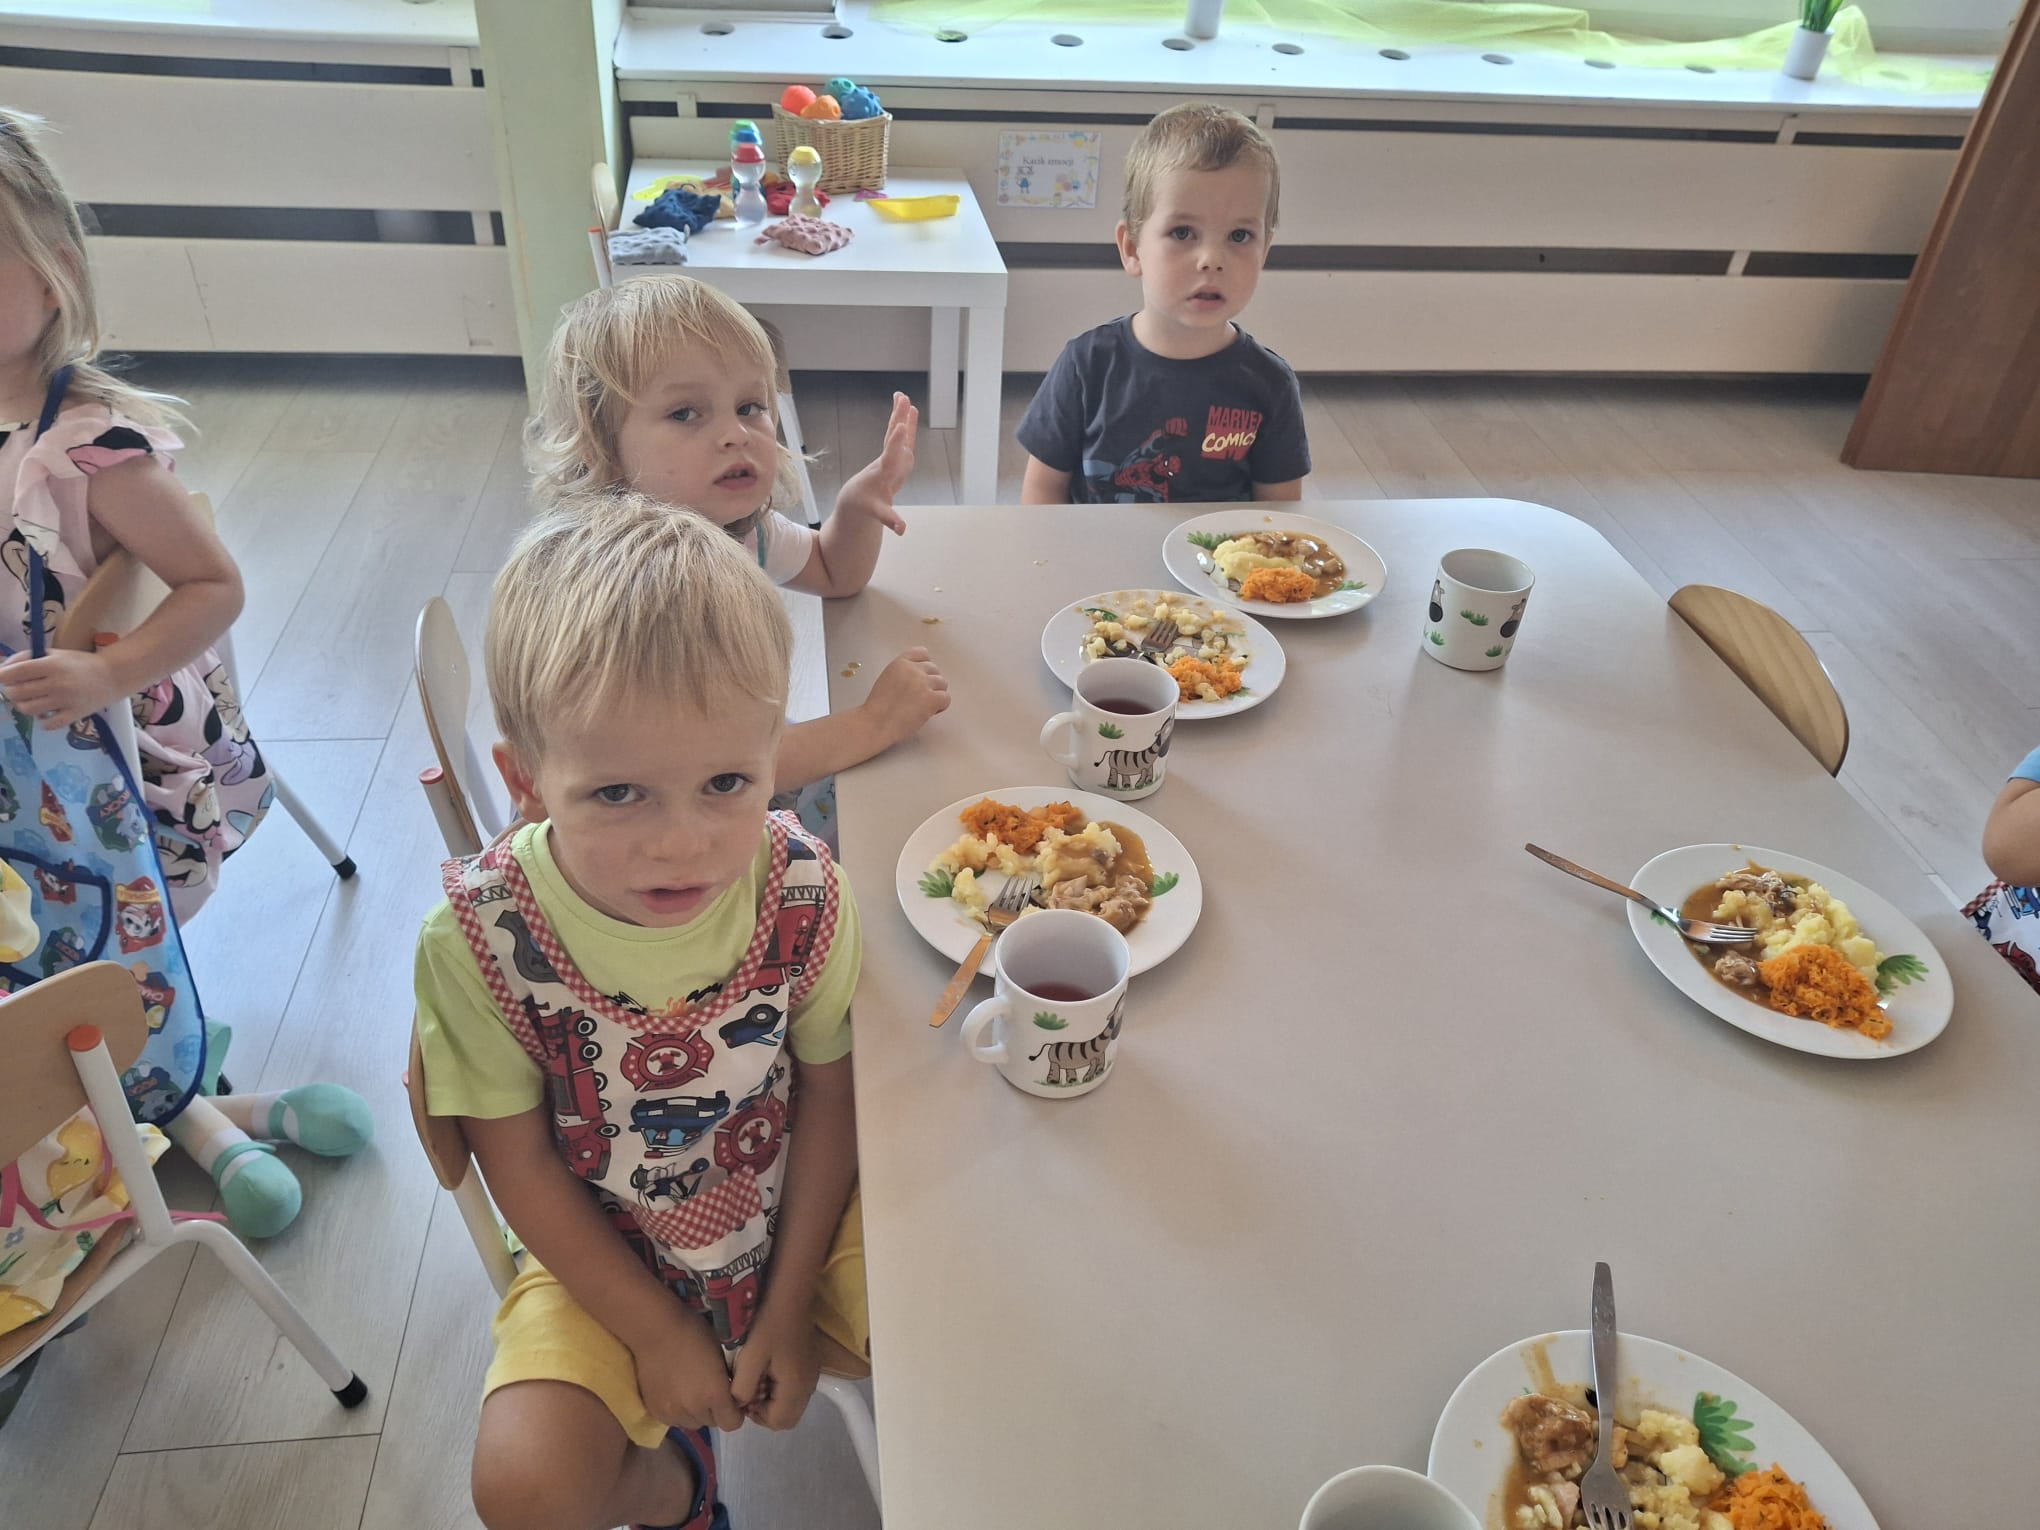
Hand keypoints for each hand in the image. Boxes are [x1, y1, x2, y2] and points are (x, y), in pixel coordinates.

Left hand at [0, 649, 124, 729]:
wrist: (113, 676)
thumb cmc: (80, 663)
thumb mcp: (55, 653)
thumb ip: (27, 658)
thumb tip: (2, 669)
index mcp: (51, 664)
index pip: (14, 673)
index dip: (2, 676)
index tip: (2, 678)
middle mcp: (57, 683)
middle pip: (16, 693)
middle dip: (10, 692)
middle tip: (18, 689)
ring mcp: (66, 701)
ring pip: (28, 709)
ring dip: (23, 706)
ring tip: (32, 701)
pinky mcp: (74, 715)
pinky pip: (47, 724)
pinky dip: (42, 721)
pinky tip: (46, 713)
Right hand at [630, 1308, 745, 1433]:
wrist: (655, 1330)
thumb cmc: (693, 1333)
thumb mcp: (721, 1353)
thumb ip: (728, 1380)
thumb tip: (732, 1394)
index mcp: (714, 1394)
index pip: (732, 1423)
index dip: (735, 1412)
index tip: (731, 1399)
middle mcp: (694, 1409)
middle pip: (712, 1422)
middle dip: (714, 1409)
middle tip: (708, 1388)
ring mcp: (672, 1413)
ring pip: (692, 1423)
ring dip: (695, 1412)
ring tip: (690, 1389)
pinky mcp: (655, 1411)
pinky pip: (674, 1420)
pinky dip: (678, 1410)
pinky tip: (675, 1391)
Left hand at [729, 1304, 820, 1430]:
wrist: (789, 1294)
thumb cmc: (767, 1325)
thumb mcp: (748, 1358)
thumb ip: (741, 1388)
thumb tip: (740, 1404)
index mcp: (796, 1386)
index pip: (779, 1423)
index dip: (757, 1416)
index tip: (744, 1394)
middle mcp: (809, 1384)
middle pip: (787, 1417)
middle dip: (766, 1410)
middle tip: (750, 1388)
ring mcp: (812, 1373)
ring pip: (792, 1403)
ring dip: (773, 1399)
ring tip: (757, 1375)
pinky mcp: (810, 1363)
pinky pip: (795, 1388)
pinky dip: (781, 1387)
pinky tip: (768, 1366)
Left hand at [835, 392, 916, 534]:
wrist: (857, 498)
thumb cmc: (866, 505)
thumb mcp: (878, 513)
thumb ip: (890, 519)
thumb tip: (902, 530)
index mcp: (883, 473)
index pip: (890, 456)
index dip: (895, 444)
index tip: (900, 428)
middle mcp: (886, 460)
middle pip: (892, 438)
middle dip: (898, 421)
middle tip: (903, 400)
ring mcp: (890, 456)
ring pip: (895, 433)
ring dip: (900, 415)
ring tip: (903, 396)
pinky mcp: (895, 455)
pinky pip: (901, 436)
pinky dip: (907, 423)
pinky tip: (911, 409)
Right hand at [864, 647, 948, 748]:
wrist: (876, 724)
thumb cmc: (878, 708)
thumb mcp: (887, 679)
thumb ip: (904, 673)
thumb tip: (922, 678)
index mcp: (900, 662)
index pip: (923, 653)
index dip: (925, 667)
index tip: (921, 679)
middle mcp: (913, 669)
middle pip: (935, 670)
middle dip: (931, 683)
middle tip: (921, 697)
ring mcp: (923, 683)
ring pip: (943, 684)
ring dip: (936, 695)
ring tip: (923, 706)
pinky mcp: (931, 698)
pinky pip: (946, 698)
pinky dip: (940, 707)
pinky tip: (928, 713)